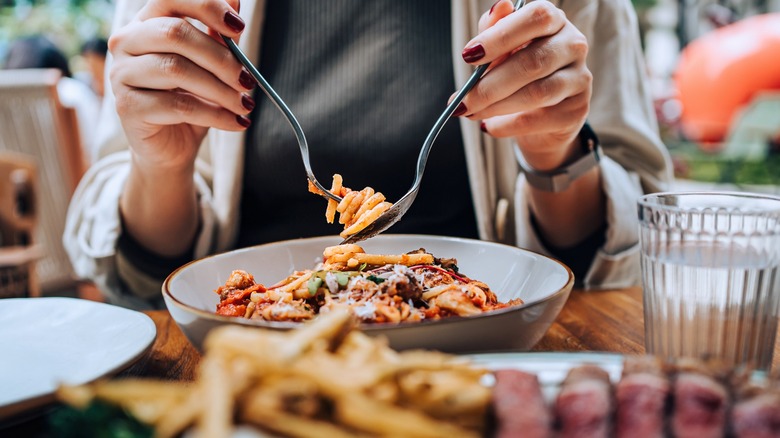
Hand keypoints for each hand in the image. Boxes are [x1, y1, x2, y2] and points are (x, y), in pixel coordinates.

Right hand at [108, 0, 252, 171]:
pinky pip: (178, 105)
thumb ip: (218, 35)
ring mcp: (121, 74)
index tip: (238, 26)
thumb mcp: (209, 66)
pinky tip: (235, 122)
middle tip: (248, 80)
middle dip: (220, 58)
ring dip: (221, 90)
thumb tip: (236, 1)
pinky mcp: (127, 107)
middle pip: (175, 34)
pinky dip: (215, 115)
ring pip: (176, 70)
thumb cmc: (190, 99)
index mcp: (145, 23)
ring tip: (245, 105)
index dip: (206, 6)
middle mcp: (126, 42)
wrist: (170, 147)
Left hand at [459, 0, 591, 171]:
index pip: (537, 18)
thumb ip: (494, 29)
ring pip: (537, 92)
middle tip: (463, 100)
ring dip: (497, 106)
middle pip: (533, 61)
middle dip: (491, 84)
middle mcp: (573, 45)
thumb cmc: (517, 73)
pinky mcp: (577, 111)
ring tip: (471, 113)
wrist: (541, 117)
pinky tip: (490, 126)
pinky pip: (539, 119)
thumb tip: (498, 7)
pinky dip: (508, 125)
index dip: (501, 36)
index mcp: (554, 21)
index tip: (469, 56)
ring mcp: (580, 78)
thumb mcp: (501, 50)